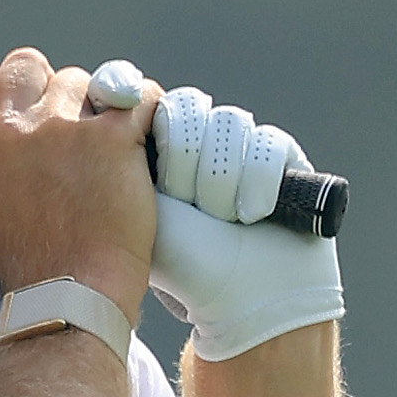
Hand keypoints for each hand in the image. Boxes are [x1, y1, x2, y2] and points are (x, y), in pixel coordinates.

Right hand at [0, 48, 159, 323]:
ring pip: (82, 79)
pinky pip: (137, 94)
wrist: (69, 294)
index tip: (1, 97)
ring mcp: (63, 127)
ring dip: (92, 105)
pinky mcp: (113, 137)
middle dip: (44, 88)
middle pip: (25, 62)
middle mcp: (10, 127)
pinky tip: (141, 131)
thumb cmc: (19, 257)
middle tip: (59, 128)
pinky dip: (144, 107)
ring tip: (99, 149)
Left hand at [99, 78, 335, 359]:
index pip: (152, 102)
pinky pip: (266, 143)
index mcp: (158, 149)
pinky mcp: (282, 154)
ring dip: (220, 184)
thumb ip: (116, 151)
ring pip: (227, 125)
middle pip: (189, 109)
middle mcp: (199, 141)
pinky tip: (251, 216)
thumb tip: (114, 94)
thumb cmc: (182, 264)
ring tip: (222, 221)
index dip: (156, 128)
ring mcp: (241, 146)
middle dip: (186, 167)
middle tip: (190, 210)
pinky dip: (256, 186)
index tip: (148, 154)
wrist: (245, 302)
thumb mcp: (132, 205)